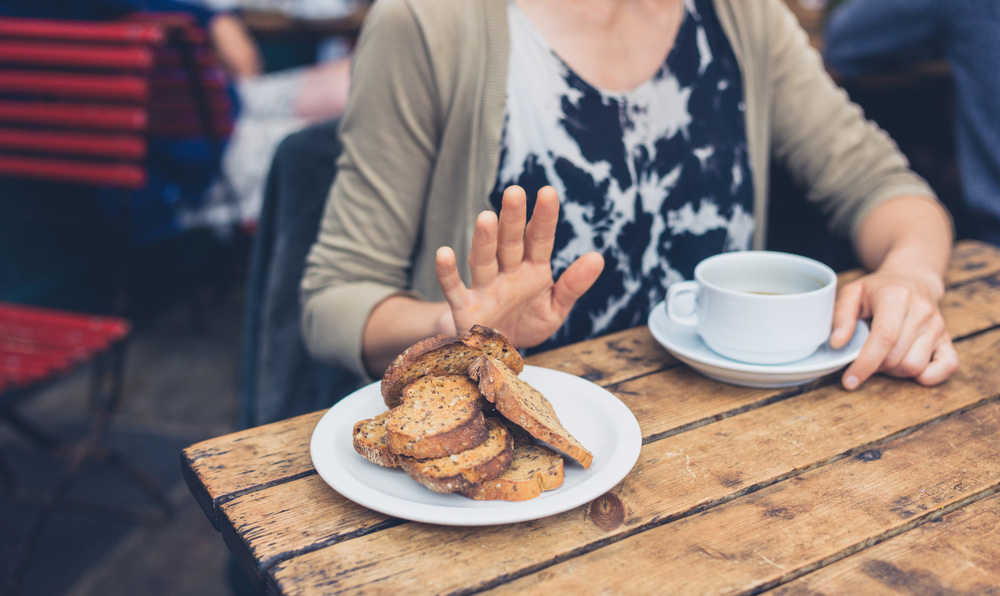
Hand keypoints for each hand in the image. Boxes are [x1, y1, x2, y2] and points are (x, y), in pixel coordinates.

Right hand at [434, 185, 603, 346]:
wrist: (497, 353)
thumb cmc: (527, 323)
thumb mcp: (555, 308)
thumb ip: (574, 285)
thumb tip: (598, 258)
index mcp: (532, 270)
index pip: (539, 239)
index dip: (544, 218)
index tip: (548, 192)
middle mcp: (507, 273)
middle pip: (510, 242)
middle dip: (512, 219)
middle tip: (514, 192)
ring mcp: (485, 288)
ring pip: (483, 260)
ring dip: (484, 240)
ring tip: (486, 217)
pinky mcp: (465, 308)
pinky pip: (454, 289)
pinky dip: (448, 273)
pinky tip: (444, 253)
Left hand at [830, 268, 957, 389]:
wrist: (912, 280)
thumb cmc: (878, 290)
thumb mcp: (852, 293)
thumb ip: (841, 317)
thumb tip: (837, 344)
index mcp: (897, 296)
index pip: (885, 337)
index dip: (866, 363)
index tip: (850, 381)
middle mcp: (922, 311)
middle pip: (897, 357)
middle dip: (876, 366)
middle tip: (866, 356)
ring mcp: (938, 326)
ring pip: (915, 367)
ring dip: (894, 371)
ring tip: (884, 356)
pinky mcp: (948, 339)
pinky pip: (947, 368)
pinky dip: (927, 376)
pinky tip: (908, 367)